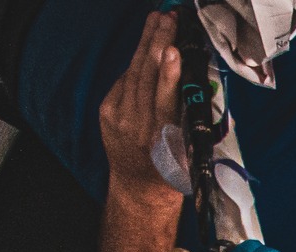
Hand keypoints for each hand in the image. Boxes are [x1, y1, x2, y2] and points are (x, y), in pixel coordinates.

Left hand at [98, 10, 184, 201]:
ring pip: (133, 73)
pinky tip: (148, 46)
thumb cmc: (172, 173)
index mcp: (160, 141)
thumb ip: (185, 118)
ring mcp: (117, 118)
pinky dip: (138, 63)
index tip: (172, 51)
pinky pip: (125, 82)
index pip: (162, 101)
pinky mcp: (107, 111)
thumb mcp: (187, 152)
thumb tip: (187, 81)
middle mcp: (135, 127)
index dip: (167, 74)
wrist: (139, 189)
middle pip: (145, 78)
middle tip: (168, 19)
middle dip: (156, 44)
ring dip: (146, 44)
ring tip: (158, 20)